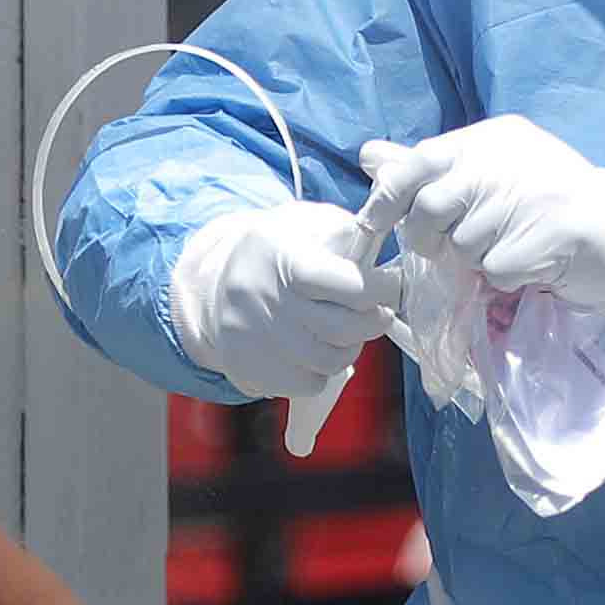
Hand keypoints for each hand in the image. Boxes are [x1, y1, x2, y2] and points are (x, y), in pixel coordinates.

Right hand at [161, 201, 405, 403]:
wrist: (213, 286)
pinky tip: (316, 346)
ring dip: (351, 346)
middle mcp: (266, 302)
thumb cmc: (272, 253)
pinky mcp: (255, 370)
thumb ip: (345, 233)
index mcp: (284, 261)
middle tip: (379, 311)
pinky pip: (311, 382)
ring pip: (331, 360)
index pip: (348, 284)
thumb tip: (379, 256)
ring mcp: (258, 341)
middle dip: (374, 320)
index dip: (381, 288)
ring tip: (347, 328)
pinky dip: (323, 369)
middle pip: (344, 328)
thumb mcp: (303, 222)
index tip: (392, 285)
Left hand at [366, 117, 604, 338]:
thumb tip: (369, 155)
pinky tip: (535, 267)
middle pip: (431, 208)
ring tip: (514, 251)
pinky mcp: (556, 231)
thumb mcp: (487, 179)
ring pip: (464, 245)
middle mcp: (509, 157)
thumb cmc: (547, 209)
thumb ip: (428, 171)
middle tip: (460, 251)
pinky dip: (509, 279)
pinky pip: (498, 270)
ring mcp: (535, 192)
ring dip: (479, 263)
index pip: (416, 162)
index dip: (388, 201)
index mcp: (490, 140)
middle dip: (433, 241)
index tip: (377, 229)